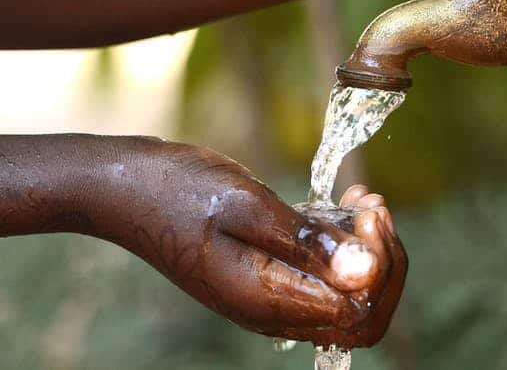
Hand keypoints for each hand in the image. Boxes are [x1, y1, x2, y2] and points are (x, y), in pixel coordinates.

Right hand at [97, 139, 405, 347]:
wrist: (122, 189)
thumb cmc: (177, 189)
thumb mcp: (247, 205)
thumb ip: (306, 242)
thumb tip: (365, 272)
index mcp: (265, 300)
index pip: (359, 313)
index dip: (380, 267)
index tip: (367, 213)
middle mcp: (271, 311)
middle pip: (361, 317)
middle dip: (384, 264)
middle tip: (373, 209)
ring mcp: (268, 298)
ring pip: (346, 299)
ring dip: (367, 252)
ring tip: (362, 202)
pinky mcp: (265, 278)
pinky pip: (321, 280)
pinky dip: (343, 248)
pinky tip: (342, 207)